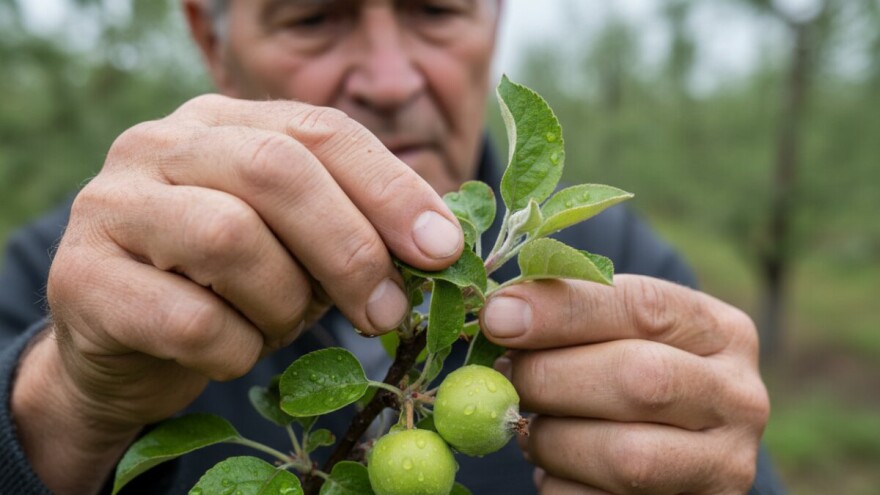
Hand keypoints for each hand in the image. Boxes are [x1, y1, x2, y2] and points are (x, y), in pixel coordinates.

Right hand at [13, 95, 462, 493]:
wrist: (125, 346)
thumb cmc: (229, 287)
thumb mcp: (298, 246)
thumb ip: (354, 229)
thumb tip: (440, 245)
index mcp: (224, 122)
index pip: (323, 131)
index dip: (391, 190)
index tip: (442, 250)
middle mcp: (162, 145)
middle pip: (276, 171)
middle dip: (349, 248)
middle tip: (385, 312)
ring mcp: (113, 205)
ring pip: (230, 238)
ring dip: (283, 303)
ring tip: (282, 326)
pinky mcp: (83, 278)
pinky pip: (190, 319)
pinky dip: (236, 350)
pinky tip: (234, 352)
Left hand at [480, 275, 769, 493]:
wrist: (674, 448)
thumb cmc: (629, 368)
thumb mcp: (621, 330)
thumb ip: (575, 311)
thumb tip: (502, 311)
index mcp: (721, 332)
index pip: (644, 306)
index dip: (564, 310)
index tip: (498, 316)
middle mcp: (738, 398)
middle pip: (640, 380)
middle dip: (552, 377)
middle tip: (503, 375)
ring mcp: (724, 465)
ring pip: (627, 457)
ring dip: (552, 439)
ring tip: (527, 424)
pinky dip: (559, 484)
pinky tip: (551, 465)